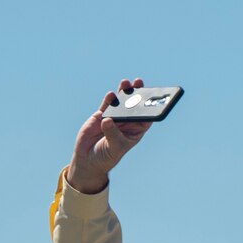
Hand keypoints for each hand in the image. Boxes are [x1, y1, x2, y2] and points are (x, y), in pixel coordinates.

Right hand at [66, 77, 153, 193]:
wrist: (88, 159)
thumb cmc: (106, 156)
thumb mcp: (114, 147)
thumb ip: (112, 134)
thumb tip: (108, 120)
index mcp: (135, 131)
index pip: (146, 118)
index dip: (151, 108)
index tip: (154, 98)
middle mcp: (126, 122)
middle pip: (134, 106)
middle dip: (137, 95)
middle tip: (139, 83)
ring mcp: (114, 117)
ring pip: (121, 102)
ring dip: (124, 92)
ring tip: (126, 83)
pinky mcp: (100, 115)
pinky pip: (107, 104)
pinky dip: (109, 98)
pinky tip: (111, 94)